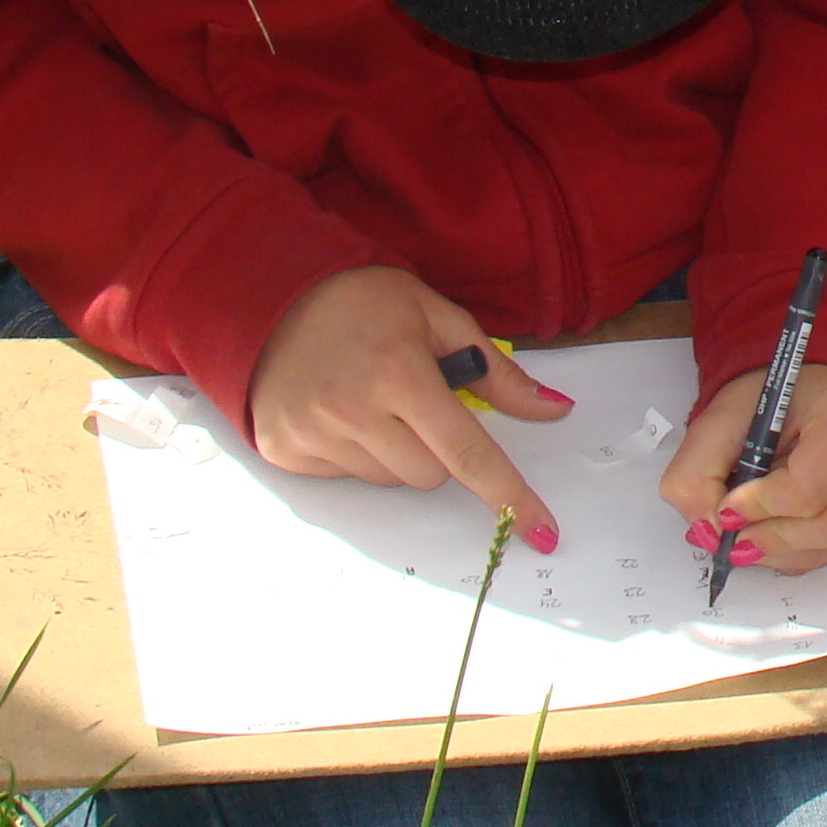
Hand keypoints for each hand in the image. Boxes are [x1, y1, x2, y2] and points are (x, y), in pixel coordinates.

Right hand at [248, 266, 569, 547]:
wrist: (272, 294)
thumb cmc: (365, 300)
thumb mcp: (439, 316)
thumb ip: (497, 371)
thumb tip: (554, 408)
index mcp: (400, 374)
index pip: (468, 452)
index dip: (509, 494)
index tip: (542, 532)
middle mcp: (353, 411)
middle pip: (429, 475)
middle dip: (437, 447)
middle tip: (413, 400)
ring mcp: (312, 434)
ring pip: (389, 480)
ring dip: (395, 451)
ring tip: (370, 399)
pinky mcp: (283, 451)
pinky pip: (345, 477)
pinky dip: (355, 453)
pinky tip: (337, 409)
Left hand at [661, 363, 826, 577]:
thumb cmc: (781, 395)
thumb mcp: (724, 418)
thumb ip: (698, 474)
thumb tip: (710, 533)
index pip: (808, 490)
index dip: (759, 510)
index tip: (728, 508)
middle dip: (775, 540)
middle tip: (737, 538)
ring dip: (791, 551)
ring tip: (756, 535)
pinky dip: (811, 549)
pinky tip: (786, 531)